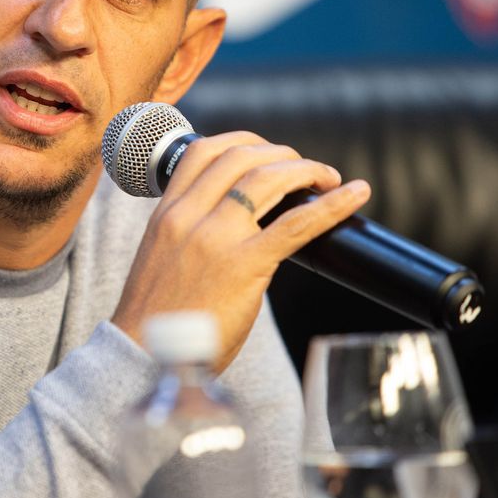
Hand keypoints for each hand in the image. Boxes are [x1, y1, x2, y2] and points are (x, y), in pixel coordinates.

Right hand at [111, 131, 370, 369]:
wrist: (142, 357)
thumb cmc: (158, 319)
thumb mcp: (162, 258)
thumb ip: (190, 233)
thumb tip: (236, 224)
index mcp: (166, 214)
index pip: (201, 151)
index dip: (242, 141)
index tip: (267, 151)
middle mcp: (187, 216)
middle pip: (240, 157)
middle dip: (281, 153)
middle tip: (305, 169)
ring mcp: (214, 238)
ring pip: (267, 177)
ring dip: (306, 169)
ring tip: (328, 178)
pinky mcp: (244, 265)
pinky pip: (297, 223)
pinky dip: (332, 205)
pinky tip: (355, 194)